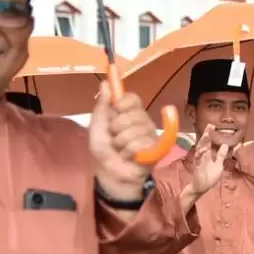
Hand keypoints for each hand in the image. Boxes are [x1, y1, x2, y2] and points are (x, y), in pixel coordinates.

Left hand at [88, 80, 159, 200]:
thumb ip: (103, 104)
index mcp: (129, 112)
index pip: (133, 98)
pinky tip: (128, 156)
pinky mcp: (156, 149)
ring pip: (135, 130)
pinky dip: (129, 151)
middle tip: (114, 137)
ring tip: (120, 149)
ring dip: (121, 142)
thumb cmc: (104, 148)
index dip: (124, 102)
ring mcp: (151, 134)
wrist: (109, 171)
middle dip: (117, 128)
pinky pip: (141, 143)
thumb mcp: (98, 124)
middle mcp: (143, 120)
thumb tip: (105, 83)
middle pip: (133, 114)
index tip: (116, 109)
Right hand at [188, 125, 229, 196]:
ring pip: (201, 148)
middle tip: (210, 125)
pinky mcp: (197, 166)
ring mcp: (200, 160)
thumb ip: (221, 155)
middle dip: (207, 134)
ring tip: (207, 133)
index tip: (212, 126)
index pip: (210, 142)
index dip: (210, 134)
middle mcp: (203, 155)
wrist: (200, 187)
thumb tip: (225, 145)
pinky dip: (201, 153)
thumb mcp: (218, 165)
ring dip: (204, 141)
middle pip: (204, 143)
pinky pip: (198, 158)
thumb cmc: (209, 176)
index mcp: (208, 154)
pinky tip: (204, 149)